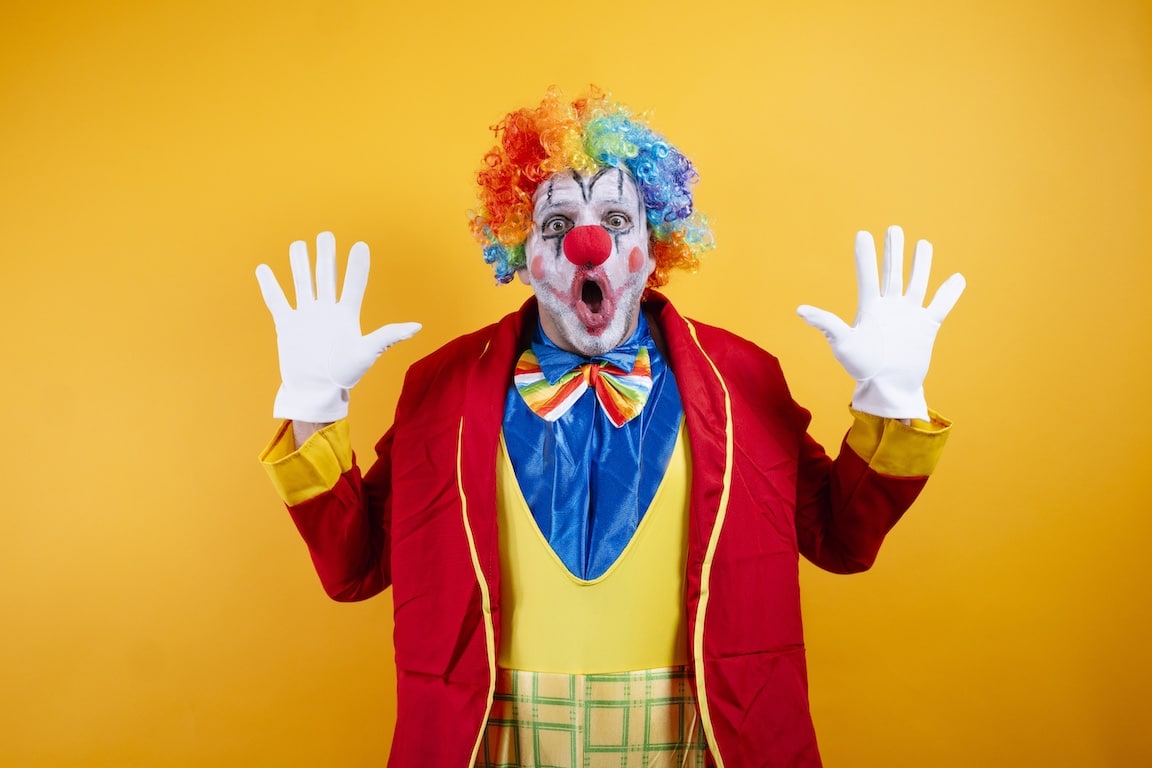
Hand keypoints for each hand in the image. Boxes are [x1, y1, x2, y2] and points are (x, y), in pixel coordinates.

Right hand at [256, 232, 421, 421]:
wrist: (316, 391)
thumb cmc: (344, 374)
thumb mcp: (367, 352)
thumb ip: (388, 336)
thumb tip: (417, 327)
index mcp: (347, 315)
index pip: (353, 284)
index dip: (357, 266)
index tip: (360, 245)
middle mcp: (326, 310)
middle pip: (326, 277)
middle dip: (326, 256)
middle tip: (326, 235)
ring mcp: (306, 316)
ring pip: (302, 283)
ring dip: (299, 264)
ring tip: (298, 245)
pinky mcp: (287, 325)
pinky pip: (277, 301)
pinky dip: (270, 285)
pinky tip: (264, 269)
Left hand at [796, 226, 964, 420]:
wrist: (888, 388)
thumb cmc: (862, 367)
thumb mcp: (843, 343)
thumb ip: (826, 324)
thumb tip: (800, 310)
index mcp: (870, 309)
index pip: (868, 276)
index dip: (865, 256)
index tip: (863, 234)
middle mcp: (890, 308)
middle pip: (892, 273)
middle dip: (893, 251)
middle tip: (894, 229)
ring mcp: (909, 315)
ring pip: (917, 283)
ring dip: (920, 264)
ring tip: (923, 244)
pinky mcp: (926, 327)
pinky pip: (940, 306)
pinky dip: (949, 293)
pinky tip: (957, 278)